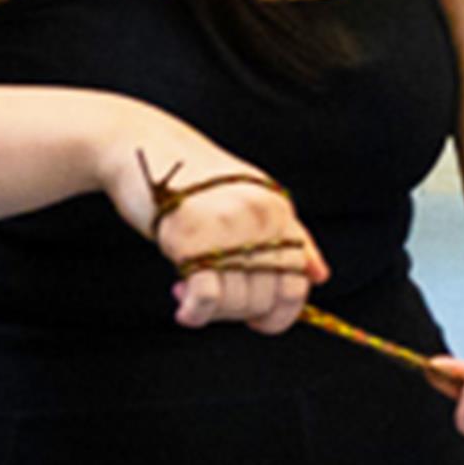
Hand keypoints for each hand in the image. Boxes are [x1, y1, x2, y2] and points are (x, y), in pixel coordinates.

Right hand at [105, 123, 324, 333]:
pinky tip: (185, 312)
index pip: (298, 282)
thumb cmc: (195, 180)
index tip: (255, 319)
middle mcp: (260, 219)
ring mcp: (227, 228)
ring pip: (238, 302)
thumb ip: (290, 238)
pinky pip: (207, 298)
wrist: (142, 145)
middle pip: (267, 297)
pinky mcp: (190, 237)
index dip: (280, 313)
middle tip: (212, 302)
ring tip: (189, 295)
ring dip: (214, 314)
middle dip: (239, 314)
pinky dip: (197, 315)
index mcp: (279, 212)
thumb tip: (320, 276)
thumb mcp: (252, 200)